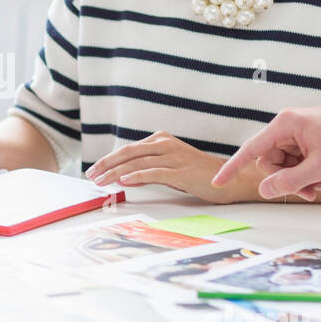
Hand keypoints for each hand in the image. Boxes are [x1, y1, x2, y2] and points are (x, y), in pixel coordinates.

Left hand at [85, 132, 237, 202]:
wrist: (229, 178)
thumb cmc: (196, 174)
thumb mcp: (169, 168)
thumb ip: (147, 168)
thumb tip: (122, 177)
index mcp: (161, 140)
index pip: (128, 149)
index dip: (108, 160)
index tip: (94, 170)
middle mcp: (166, 144)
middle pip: (128, 153)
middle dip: (106, 164)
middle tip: (91, 175)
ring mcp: (174, 157)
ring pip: (137, 163)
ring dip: (116, 173)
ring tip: (102, 181)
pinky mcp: (181, 170)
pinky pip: (154, 172)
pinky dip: (136, 176)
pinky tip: (123, 181)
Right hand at [211, 107, 320, 199]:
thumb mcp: (319, 167)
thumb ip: (290, 181)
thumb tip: (264, 191)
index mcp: (285, 124)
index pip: (251, 149)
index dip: (233, 167)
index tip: (218, 181)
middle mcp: (287, 125)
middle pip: (270, 161)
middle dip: (287, 179)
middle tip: (309, 191)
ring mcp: (297, 132)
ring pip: (285, 164)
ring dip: (301, 179)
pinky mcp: (306, 139)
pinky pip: (297, 161)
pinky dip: (309, 173)